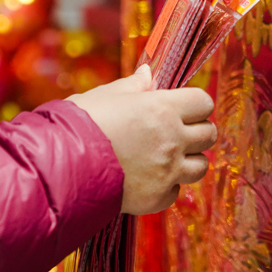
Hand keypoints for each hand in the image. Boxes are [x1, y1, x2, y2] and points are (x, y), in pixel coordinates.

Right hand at [67, 65, 215, 214]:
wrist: (62, 166)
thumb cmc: (80, 124)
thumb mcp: (106, 95)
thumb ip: (134, 86)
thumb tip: (148, 74)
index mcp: (162, 108)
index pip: (203, 102)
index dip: (195, 103)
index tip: (183, 106)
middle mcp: (172, 140)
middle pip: (209, 134)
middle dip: (197, 130)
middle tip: (178, 130)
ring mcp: (168, 171)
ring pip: (201, 166)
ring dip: (188, 160)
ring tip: (165, 156)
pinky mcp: (157, 197)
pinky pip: (176, 191)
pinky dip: (167, 185)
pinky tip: (147, 176)